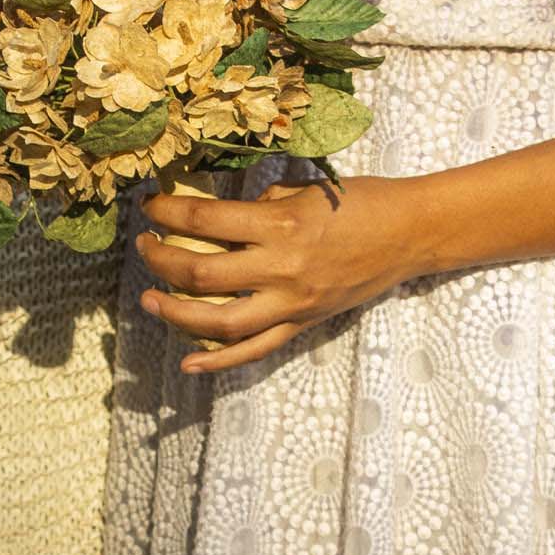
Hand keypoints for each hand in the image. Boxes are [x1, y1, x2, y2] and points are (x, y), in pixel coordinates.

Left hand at [137, 174, 419, 373]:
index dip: (167, 211)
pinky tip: (189, 363)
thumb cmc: (362, 201)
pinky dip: (219, 361)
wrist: (410, 235)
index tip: (149, 206)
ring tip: (150, 301)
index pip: (205, 218)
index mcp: (281, 223)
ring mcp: (292, 303)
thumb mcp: (306, 190)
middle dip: (161, 259)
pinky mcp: (303, 324)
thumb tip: (225, 219)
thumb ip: (262, 205)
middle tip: (144, 247)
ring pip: (219, 321)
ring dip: (176, 313)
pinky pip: (255, 350)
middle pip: (200, 271)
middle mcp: (281, 268)